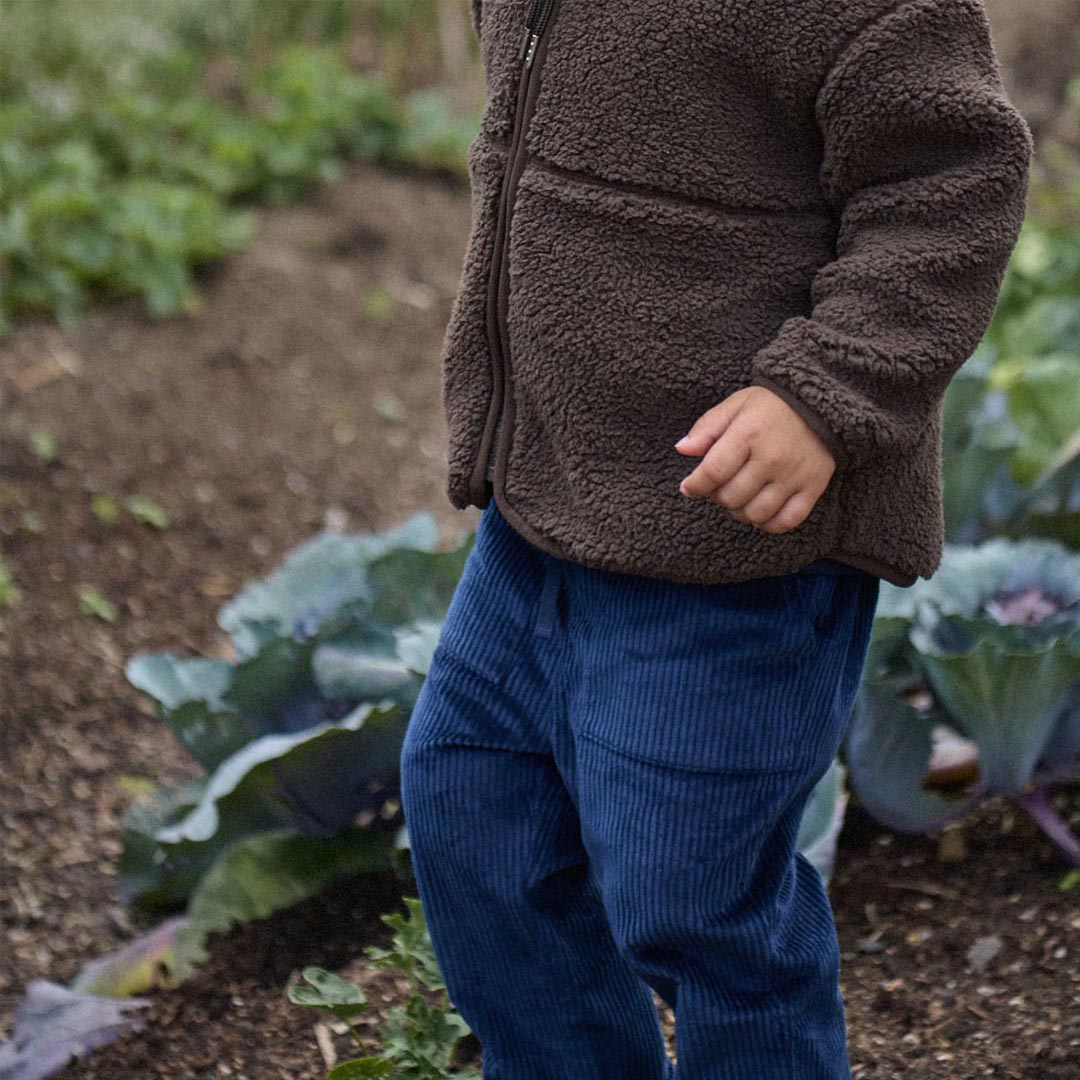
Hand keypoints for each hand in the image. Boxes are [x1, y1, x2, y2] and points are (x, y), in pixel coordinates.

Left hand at [675, 386, 835, 533]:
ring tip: (740, 497)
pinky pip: (786, 521)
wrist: (821, 404)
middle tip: (720, 486)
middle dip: (717, 496)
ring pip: (755, 514)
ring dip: (740, 511)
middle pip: (731, 497)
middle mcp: (771, 458)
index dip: (695, 485)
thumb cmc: (772, 406)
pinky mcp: (812, 488)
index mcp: (748, 434)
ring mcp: (793, 476)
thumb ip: (707, 428)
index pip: (713, 472)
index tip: (688, 487)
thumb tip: (682, 449)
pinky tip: (761, 511)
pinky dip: (768, 524)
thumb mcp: (736, 406)